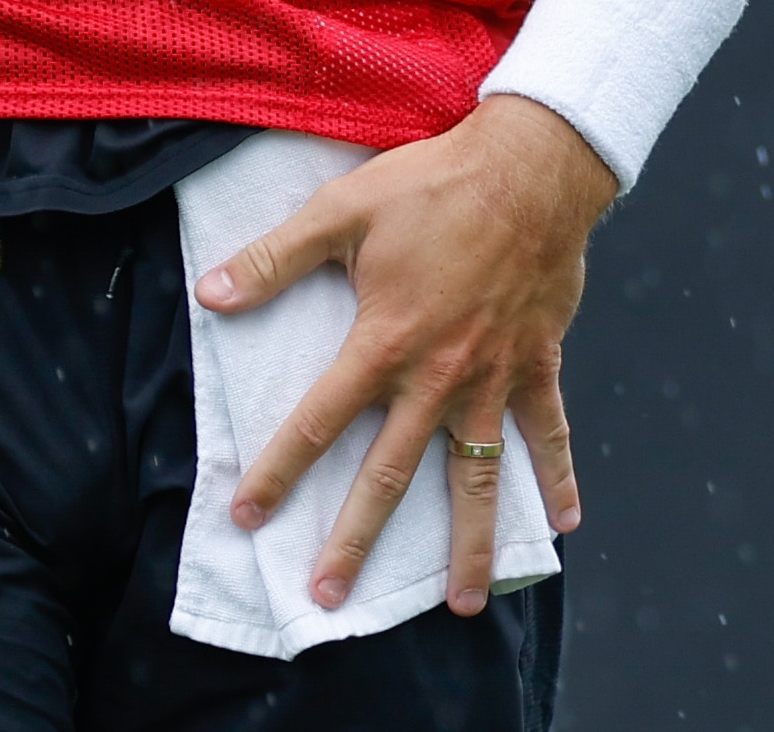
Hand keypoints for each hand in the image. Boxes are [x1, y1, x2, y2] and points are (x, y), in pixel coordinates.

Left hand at [197, 94, 616, 616]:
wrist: (532, 168)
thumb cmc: (431, 184)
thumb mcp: (340, 210)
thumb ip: (273, 259)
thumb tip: (209, 295)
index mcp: (383, 343)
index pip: (317, 423)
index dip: (278, 471)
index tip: (247, 516)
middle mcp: (437, 377)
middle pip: (389, 474)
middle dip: (355, 539)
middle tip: (330, 597)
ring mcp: (492, 378)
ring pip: (475, 477)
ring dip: (470, 544)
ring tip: (462, 604)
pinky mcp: (537, 365)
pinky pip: (548, 433)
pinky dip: (558, 478)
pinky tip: (564, 525)